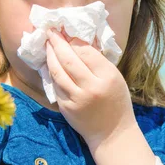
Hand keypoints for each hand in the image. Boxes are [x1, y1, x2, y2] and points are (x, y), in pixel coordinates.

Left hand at [45, 28, 136, 147]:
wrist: (112, 134)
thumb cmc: (116, 101)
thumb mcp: (115, 78)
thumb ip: (98, 61)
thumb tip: (79, 41)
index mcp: (107, 77)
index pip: (86, 52)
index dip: (74, 40)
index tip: (66, 31)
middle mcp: (91, 87)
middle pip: (69, 59)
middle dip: (57, 42)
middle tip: (51, 30)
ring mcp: (76, 99)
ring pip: (57, 71)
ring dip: (50, 55)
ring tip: (48, 43)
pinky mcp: (65, 107)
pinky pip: (56, 85)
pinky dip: (52, 72)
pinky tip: (50, 63)